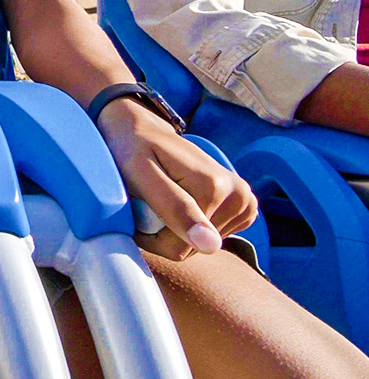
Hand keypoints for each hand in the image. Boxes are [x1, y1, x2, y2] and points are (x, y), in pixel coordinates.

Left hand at [98, 98, 257, 259]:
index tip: (135, 209)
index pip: (178, 249)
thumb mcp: (142, 175)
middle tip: (148, 200)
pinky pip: (213, 238)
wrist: (143, 130)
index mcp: (215, 188)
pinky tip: (182, 200)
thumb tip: (211, 246)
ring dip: (176, 228)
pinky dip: (192, 225)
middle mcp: (239, 196)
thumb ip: (175, 207)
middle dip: (164, 230)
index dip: (149, 235)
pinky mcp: (244, 207)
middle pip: (193, 248)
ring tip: (164, 196)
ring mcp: (245, 201)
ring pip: (202, 245)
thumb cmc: (133, 149)